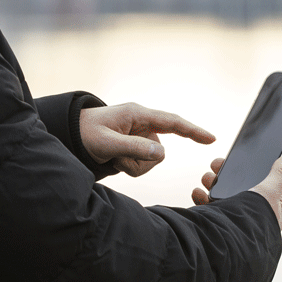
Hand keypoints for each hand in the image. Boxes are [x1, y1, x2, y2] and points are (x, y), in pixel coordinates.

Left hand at [80, 102, 215, 176]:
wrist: (70, 135)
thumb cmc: (85, 134)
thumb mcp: (106, 143)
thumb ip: (133, 148)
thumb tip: (161, 153)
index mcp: (138, 114)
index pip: (172, 122)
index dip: (193, 131)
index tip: (211, 139)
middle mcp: (143, 124)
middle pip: (159, 151)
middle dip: (140, 161)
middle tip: (116, 157)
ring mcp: (140, 135)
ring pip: (151, 160)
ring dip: (133, 165)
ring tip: (112, 157)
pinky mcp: (136, 145)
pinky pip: (142, 164)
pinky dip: (129, 166)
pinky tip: (114, 159)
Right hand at [191, 154, 281, 229]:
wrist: (229, 245)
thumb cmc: (255, 222)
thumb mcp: (271, 191)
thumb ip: (280, 174)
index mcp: (275, 210)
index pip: (267, 183)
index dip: (253, 170)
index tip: (241, 161)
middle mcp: (258, 217)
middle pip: (243, 187)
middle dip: (228, 176)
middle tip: (216, 166)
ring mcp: (238, 222)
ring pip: (225, 196)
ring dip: (213, 184)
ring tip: (207, 179)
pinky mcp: (221, 226)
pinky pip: (210, 208)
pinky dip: (202, 198)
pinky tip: (199, 193)